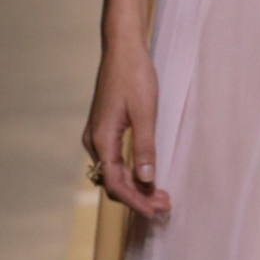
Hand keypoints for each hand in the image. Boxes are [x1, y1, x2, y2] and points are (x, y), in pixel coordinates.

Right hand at [84, 37, 169, 221]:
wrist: (122, 48)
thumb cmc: (134, 75)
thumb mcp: (145, 112)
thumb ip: (145, 147)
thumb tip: (146, 179)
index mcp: (102, 138)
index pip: (115, 183)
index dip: (135, 200)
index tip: (155, 211)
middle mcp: (93, 141)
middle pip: (112, 181)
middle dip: (138, 196)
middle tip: (165, 204)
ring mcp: (96, 135)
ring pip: (113, 172)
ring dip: (135, 186)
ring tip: (160, 193)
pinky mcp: (102, 129)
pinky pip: (113, 160)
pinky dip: (129, 172)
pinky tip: (147, 174)